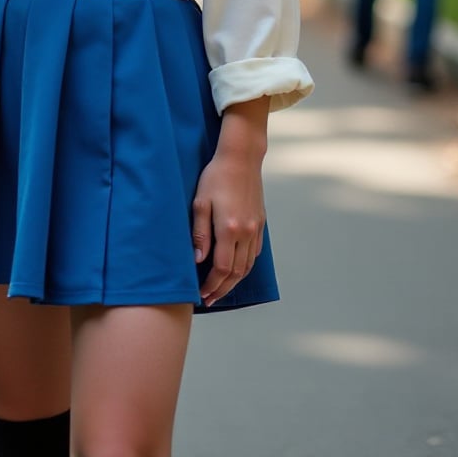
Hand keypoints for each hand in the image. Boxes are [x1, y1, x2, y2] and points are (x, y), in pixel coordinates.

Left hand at [192, 99, 268, 305]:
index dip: (211, 285)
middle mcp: (245, 233)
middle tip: (209, 299)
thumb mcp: (200, 203)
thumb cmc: (216, 177)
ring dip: (235, 281)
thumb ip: (199, 233)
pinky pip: (254, 252)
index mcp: (229, 230)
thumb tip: (197, 260)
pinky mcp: (260, 222)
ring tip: (221, 289)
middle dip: (222, 289)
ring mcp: (255, 228)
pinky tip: (236, 268)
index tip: (200, 294)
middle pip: (236, 273)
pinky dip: (245, 266)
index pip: (221, 269)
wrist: (241, 158)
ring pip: (247, 265)